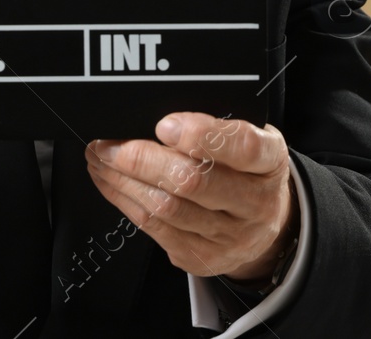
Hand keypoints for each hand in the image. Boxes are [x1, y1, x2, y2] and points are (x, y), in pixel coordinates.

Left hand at [87, 113, 295, 282]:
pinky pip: (155, 229)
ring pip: (167, 208)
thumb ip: (216, 125)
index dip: (201, 135)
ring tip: (101, 159)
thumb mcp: (249, 138)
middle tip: (110, 143)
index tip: (165, 124)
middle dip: (142, 160)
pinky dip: (125, 201)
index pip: (243, 147)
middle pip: (194, 182)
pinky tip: (111, 183)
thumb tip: (160, 114)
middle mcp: (255, 203)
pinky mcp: (202, 257)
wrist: (265, 225)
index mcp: (270, 161)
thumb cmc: (247, 170)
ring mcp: (229, 236)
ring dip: (124, 181)